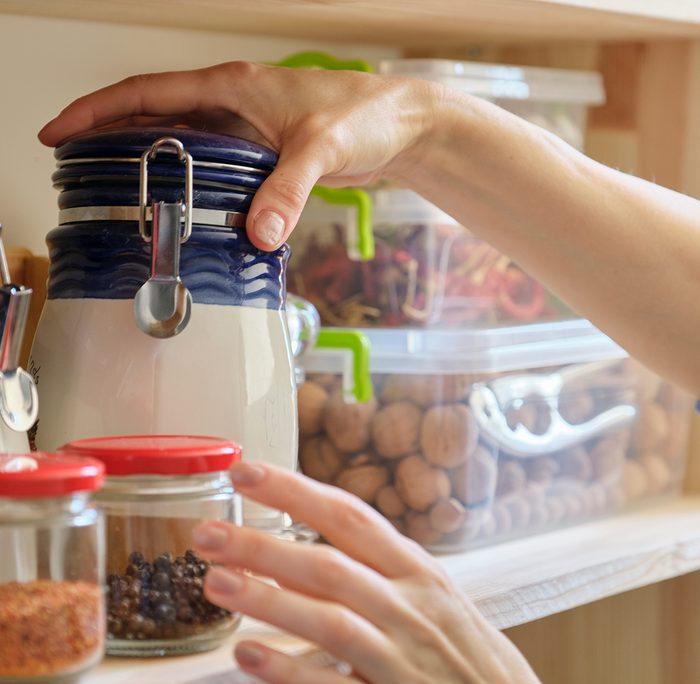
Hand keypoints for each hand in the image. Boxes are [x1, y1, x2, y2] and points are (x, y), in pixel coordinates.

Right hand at [38, 62, 439, 250]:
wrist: (399, 126)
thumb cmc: (364, 116)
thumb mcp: (321, 149)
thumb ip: (287, 190)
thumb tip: (259, 233)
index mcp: (231, 87)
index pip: (147, 92)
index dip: (97, 110)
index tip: (59, 131)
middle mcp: (231, 103)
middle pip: (153, 115)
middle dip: (108, 135)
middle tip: (73, 166)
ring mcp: (246, 128)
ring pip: (180, 140)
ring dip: (145, 158)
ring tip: (112, 188)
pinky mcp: (263, 152)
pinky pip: (211, 163)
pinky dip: (188, 178)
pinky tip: (180, 203)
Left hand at [192, 461, 551, 683]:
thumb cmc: (468, 652)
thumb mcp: (433, 596)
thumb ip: (377, 569)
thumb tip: (307, 542)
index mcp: (418, 571)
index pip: (350, 516)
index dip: (296, 490)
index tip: (247, 471)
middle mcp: (411, 608)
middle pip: (329, 566)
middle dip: (264, 545)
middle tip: (207, 533)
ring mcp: (405, 662)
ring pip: (331, 622)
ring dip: (269, 602)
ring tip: (216, 584)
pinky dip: (292, 674)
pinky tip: (250, 659)